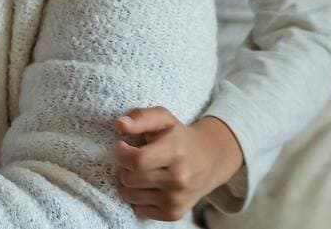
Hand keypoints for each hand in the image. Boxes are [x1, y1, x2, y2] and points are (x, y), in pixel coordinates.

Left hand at [113, 108, 243, 221]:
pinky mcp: (174, 213)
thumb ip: (141, 117)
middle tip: (131, 159)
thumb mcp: (164, 119)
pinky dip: (138, 198)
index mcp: (175, 152)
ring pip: (131, 196)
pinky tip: (148, 186)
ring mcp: (176, 199)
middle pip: (131, 179)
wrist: (210, 160)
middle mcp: (178, 179)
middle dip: (124, 167)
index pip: (137, 160)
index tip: (121, 146)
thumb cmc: (180, 137)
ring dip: (129, 183)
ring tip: (139, 171)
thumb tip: (120, 124)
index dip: (122, 153)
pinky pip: (140, 210)